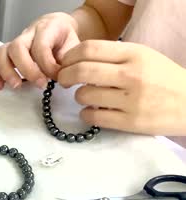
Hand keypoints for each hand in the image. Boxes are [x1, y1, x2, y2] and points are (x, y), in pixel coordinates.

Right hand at [0, 12, 79, 89]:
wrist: (58, 29)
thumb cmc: (64, 40)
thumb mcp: (73, 47)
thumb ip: (68, 62)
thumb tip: (63, 78)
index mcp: (46, 28)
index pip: (41, 46)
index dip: (48, 65)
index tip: (56, 77)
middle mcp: (27, 34)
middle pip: (17, 47)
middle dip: (27, 69)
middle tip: (39, 84)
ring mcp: (15, 43)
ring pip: (2, 52)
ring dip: (7, 71)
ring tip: (16, 85)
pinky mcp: (8, 53)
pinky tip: (1, 86)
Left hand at [58, 40, 185, 135]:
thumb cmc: (163, 78)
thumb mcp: (143, 56)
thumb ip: (113, 56)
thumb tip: (76, 60)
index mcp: (134, 54)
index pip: (89, 49)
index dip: (69, 56)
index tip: (65, 63)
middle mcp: (131, 75)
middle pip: (81, 71)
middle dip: (64, 76)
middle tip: (62, 81)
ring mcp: (131, 100)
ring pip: (84, 95)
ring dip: (78, 96)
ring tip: (86, 96)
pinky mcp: (130, 122)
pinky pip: (93, 117)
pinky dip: (86, 114)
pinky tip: (92, 111)